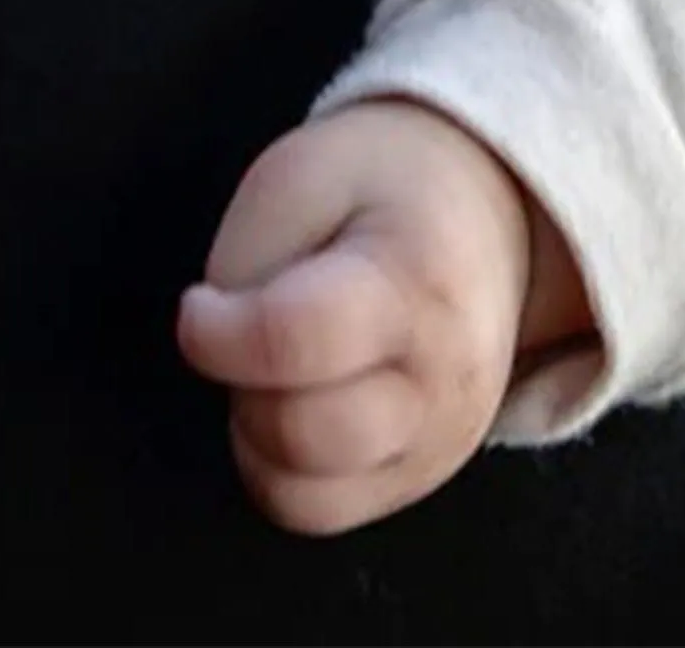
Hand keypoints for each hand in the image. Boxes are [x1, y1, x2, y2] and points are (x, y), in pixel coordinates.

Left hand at [175, 101, 573, 536]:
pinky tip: (298, 402)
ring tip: (276, 368)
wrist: (486, 213)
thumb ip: (248, 262)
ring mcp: (439, 445)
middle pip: (298, 435)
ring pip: (303, 497)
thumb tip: (218, 355)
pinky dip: (285, 470)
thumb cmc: (383, 184)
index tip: (197, 307)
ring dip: (258, 437)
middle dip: (239, 386)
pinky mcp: (421, 482)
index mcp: (411, 284)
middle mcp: (439, 383)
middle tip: (243, 334)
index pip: (294, 341)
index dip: (216, 334)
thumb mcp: (301, 172)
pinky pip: (321, 512)